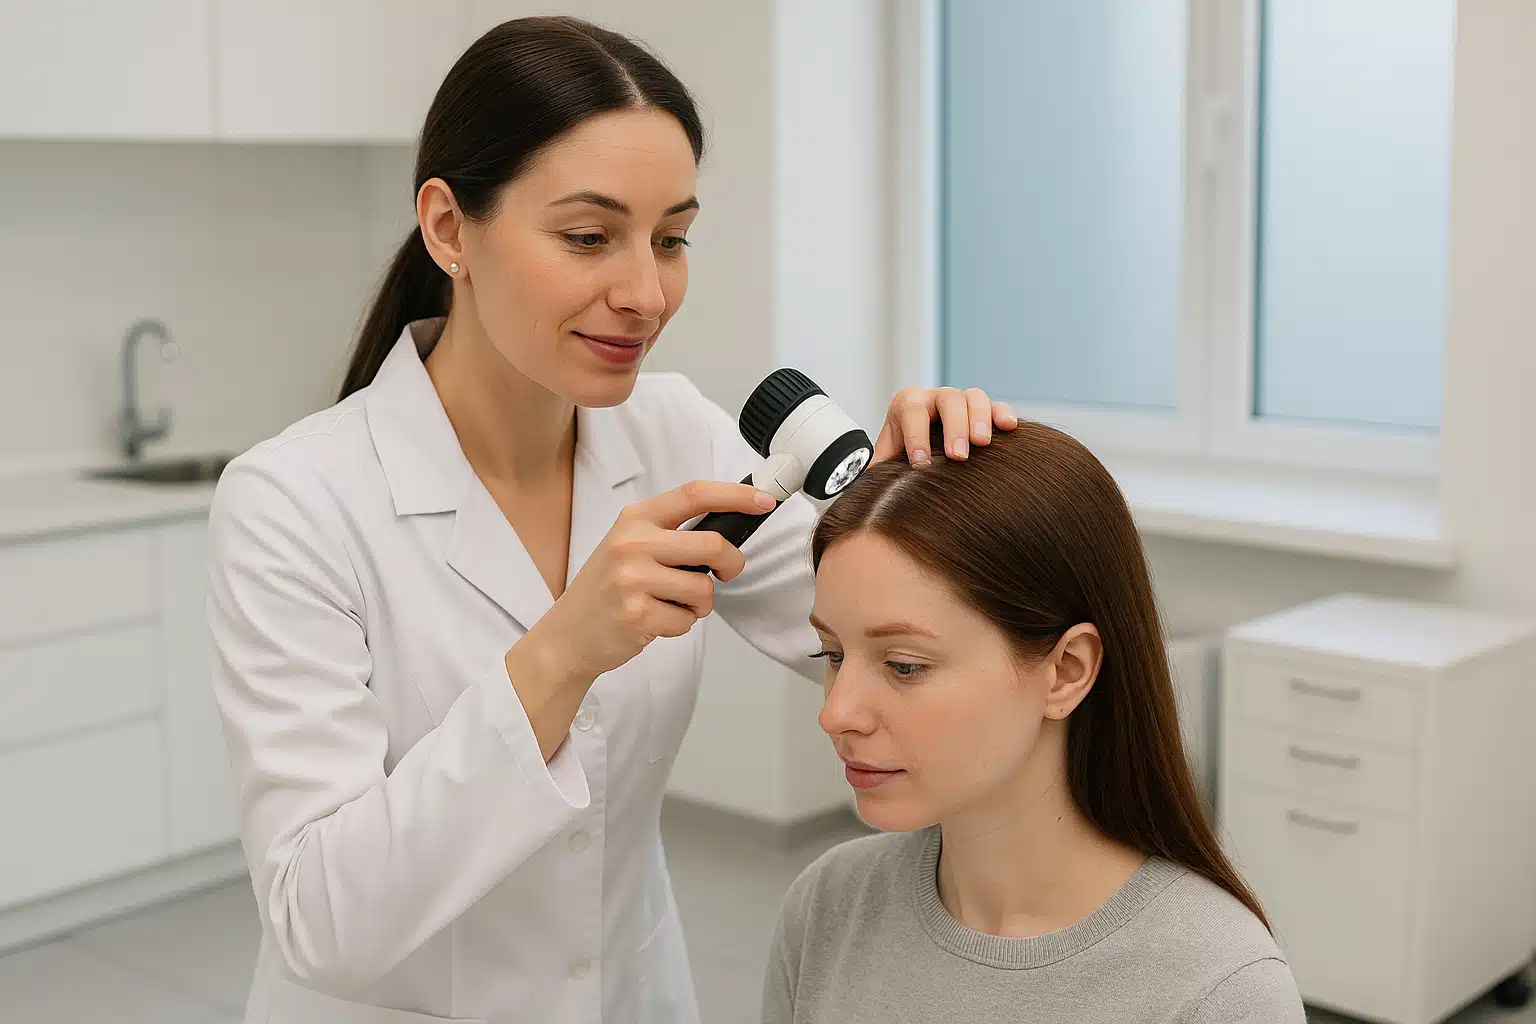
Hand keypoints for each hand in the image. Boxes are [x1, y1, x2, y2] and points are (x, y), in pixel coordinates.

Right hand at [513, 480, 777, 688]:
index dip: (735, 495)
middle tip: (726, 574)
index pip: (694, 494)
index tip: (764, 501)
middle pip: (713, 545)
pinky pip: (687, 621)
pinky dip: (680, 625)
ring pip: (704, 590)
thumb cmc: (607, 589)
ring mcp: (632, 580)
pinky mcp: (636, 615)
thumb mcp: (628, 546)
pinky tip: (654, 622)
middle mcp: (632, 543)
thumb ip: (670, 534)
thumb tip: (728, 530)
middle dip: (731, 564)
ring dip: (699, 604)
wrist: (568, 634)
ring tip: (670, 604)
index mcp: (634, 519)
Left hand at [871, 386, 1017, 466]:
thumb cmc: (900, 463)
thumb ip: (872, 474)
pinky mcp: (983, 412)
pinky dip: (1002, 413)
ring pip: (973, 397)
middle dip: (952, 428)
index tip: (921, 464)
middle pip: (946, 400)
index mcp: (905, 406)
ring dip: (979, 419)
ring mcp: (960, 402)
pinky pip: (995, 405)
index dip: (916, 436)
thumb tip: (857, 490)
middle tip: (958, 456)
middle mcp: (933, 398)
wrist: (920, 457)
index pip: (910, 412)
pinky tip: (1009, 427)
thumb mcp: (883, 466)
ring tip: (983, 444)